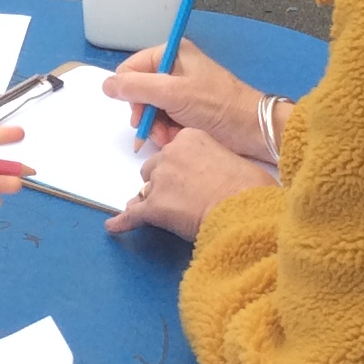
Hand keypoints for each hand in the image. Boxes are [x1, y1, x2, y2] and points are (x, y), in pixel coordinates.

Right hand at [101, 43, 267, 158]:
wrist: (252, 129)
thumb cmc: (216, 105)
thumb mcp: (173, 93)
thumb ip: (136, 88)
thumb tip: (105, 85)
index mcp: (171, 53)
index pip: (131, 69)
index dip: (129, 92)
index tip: (139, 113)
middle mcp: (174, 68)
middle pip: (139, 91)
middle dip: (145, 114)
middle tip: (153, 130)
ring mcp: (181, 90)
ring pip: (150, 109)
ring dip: (155, 126)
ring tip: (168, 137)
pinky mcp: (188, 109)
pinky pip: (164, 119)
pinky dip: (167, 131)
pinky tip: (176, 139)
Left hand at [105, 129, 276, 241]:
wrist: (246, 209)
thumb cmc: (250, 188)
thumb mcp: (231, 160)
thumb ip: (211, 162)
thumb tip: (209, 179)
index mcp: (189, 137)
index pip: (171, 151)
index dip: (178, 168)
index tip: (187, 177)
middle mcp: (170, 154)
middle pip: (152, 170)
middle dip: (162, 183)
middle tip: (181, 198)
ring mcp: (159, 181)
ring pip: (145, 192)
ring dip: (152, 202)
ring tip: (165, 215)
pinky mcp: (154, 207)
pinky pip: (132, 215)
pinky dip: (122, 222)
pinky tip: (113, 226)